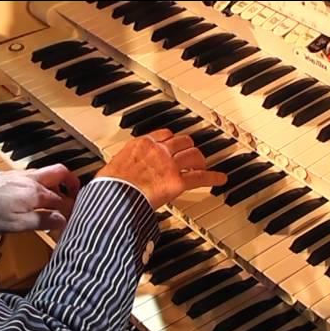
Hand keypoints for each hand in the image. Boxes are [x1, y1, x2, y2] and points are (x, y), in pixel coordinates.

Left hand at [0, 164, 80, 232]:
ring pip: (45, 173)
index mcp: (37, 193)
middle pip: (59, 173)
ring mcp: (20, 176)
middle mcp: (32, 181)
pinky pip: (32, 175)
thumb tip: (62, 220)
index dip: (70, 208)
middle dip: (70, 181)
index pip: (62, 200)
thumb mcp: (19, 224)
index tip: (74, 216)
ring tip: (55, 195)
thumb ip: (43, 221)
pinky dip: (39, 182)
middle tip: (75, 192)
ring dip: (54, 182)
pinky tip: (33, 194)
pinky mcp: (9, 175)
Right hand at [96, 129, 226, 208]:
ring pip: (194, 155)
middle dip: (189, 148)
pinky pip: (200, 177)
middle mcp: (158, 150)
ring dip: (200, 161)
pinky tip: (220, 179)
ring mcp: (170, 164)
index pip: (164, 134)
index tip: (174, 144)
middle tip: (192, 156)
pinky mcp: (177, 181)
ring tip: (203, 167)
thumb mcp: (112, 168)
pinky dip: (213, 177)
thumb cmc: (109, 187)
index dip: (172, 140)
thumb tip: (111, 177)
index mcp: (141, 144)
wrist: (113, 196)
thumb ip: (121, 167)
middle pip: (183, 141)